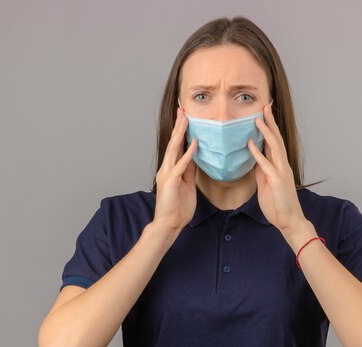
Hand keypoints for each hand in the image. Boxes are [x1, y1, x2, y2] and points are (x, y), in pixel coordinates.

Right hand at [152, 106, 197, 233]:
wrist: (169, 223)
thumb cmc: (178, 207)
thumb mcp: (187, 184)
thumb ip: (189, 170)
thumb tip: (194, 156)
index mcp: (171, 168)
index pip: (177, 145)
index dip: (181, 130)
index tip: (185, 116)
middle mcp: (167, 168)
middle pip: (174, 142)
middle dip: (179, 125)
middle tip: (183, 109)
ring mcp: (168, 174)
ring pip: (175, 149)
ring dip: (181, 133)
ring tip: (185, 119)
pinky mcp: (171, 182)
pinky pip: (181, 165)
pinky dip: (188, 153)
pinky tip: (194, 143)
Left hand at [247, 102, 306, 232]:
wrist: (289, 220)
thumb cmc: (278, 204)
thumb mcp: (266, 184)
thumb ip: (261, 170)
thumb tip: (254, 158)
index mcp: (279, 166)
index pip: (274, 142)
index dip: (269, 127)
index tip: (264, 113)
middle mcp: (282, 165)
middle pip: (276, 139)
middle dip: (270, 122)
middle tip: (265, 106)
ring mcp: (281, 172)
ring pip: (274, 147)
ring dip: (265, 132)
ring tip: (258, 119)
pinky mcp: (277, 181)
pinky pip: (265, 164)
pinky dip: (257, 153)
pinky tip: (250, 144)